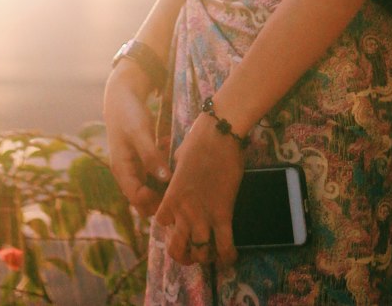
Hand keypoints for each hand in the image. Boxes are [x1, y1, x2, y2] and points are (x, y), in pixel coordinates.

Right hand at [104, 65, 169, 216]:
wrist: (122, 95)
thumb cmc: (128, 113)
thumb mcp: (139, 133)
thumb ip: (150, 156)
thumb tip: (165, 179)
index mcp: (122, 170)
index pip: (136, 199)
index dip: (154, 200)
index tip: (172, 189)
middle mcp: (128, 173)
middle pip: (144, 199)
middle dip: (162, 196)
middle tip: (181, 183)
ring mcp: (136, 166)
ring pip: (152, 186)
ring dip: (166, 181)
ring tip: (178, 166)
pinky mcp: (144, 159)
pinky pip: (156, 172)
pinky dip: (165, 167)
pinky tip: (172, 151)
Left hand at [155, 112, 244, 266]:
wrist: (218, 134)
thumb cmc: (199, 140)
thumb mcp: (179, 158)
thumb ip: (177, 170)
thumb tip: (180, 167)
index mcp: (171, 197)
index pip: (161, 223)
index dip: (170, 225)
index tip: (179, 221)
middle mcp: (183, 211)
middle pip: (176, 249)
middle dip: (184, 256)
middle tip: (193, 252)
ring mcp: (203, 215)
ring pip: (199, 253)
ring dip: (205, 257)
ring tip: (212, 254)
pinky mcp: (223, 214)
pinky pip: (224, 245)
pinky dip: (227, 256)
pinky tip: (230, 257)